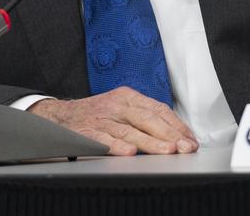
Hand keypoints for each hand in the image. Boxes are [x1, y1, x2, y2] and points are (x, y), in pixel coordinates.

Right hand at [28, 87, 198, 155]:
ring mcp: (102, 118)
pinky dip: (117, 146)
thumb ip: (143, 117)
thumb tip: (175, 136)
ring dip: (151, 142)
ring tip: (167, 151)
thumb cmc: (95, 115)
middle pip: (148, 118)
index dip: (177, 125)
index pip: (158, 109)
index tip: (191, 140)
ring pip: (130, 130)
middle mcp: (117, 105)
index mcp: (128, 97)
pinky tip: (129, 153)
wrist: (58, 115)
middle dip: (169, 134)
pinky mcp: (87, 133)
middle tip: (185, 147)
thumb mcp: (120, 108)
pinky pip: (104, 140)